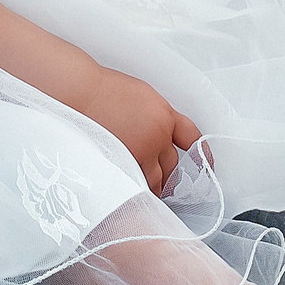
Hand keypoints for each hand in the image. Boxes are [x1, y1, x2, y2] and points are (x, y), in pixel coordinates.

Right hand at [83, 69, 200, 193]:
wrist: (78, 92)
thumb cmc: (100, 91)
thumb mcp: (138, 96)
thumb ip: (153, 118)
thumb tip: (158, 137)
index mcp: (164, 114)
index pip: (192, 137)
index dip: (202, 154)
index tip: (206, 165)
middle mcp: (158, 134)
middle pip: (173, 165)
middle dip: (167, 175)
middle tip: (161, 184)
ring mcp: (141, 150)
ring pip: (156, 180)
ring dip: (152, 187)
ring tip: (144, 193)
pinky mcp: (123, 163)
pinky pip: (135, 184)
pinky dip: (134, 188)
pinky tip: (128, 192)